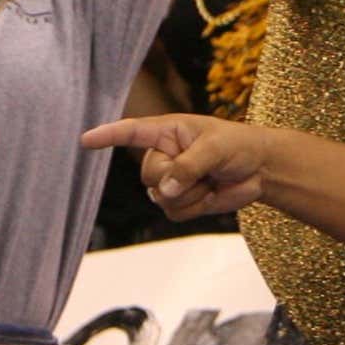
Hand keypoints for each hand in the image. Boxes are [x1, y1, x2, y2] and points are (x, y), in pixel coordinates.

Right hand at [79, 112, 275, 219]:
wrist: (259, 170)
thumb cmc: (237, 146)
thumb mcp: (215, 148)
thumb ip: (188, 166)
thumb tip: (164, 190)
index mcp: (167, 131)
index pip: (131, 132)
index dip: (108, 136)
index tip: (85, 140)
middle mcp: (163, 155)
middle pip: (148, 175)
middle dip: (175, 177)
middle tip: (204, 169)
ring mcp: (169, 181)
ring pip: (160, 198)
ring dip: (189, 194)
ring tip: (210, 180)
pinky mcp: (179, 202)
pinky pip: (173, 213)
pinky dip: (195, 208)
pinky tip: (210, 194)